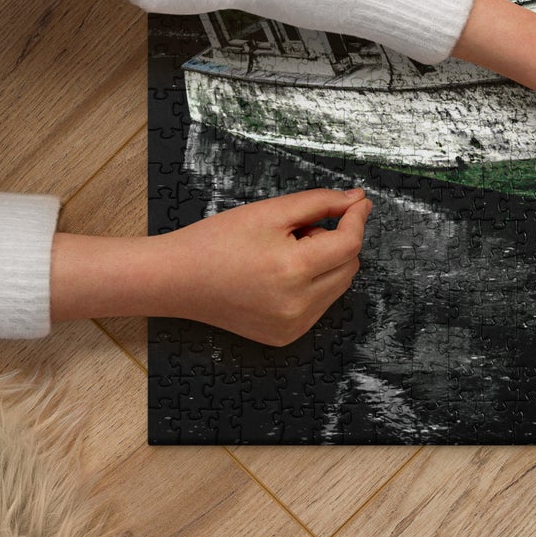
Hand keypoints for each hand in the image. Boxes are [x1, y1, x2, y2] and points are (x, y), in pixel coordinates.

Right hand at [51, 188, 371, 345]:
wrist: (177, 280)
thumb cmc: (218, 240)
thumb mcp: (270, 212)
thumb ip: (320, 203)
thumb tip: (359, 199)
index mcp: (294, 272)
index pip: (349, 244)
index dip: (357, 218)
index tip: (358, 201)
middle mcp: (298, 306)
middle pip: (349, 265)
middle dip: (335, 241)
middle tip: (298, 230)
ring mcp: (293, 327)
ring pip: (338, 285)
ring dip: (326, 263)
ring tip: (284, 253)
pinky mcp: (286, 337)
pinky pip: (320, 304)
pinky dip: (313, 285)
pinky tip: (279, 276)